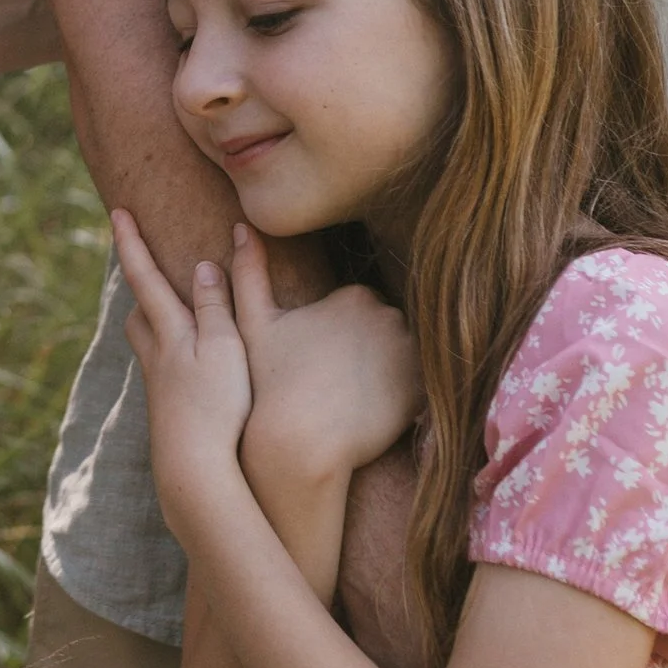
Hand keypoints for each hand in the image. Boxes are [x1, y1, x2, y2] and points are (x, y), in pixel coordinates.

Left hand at [112, 209, 252, 533]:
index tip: (115, 211)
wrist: (194, 471)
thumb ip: (215, 306)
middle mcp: (157, 358)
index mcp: (170, 333)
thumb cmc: (218, 407)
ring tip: (175, 317)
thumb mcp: (226, 348)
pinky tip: (193, 375)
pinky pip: (165, 375)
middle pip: (139, 315)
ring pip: (148, 346)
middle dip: (142, 290)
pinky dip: (173, 361)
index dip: (130, 243)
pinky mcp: (169, 415)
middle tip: (147, 268)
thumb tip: (202, 266)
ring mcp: (160, 390)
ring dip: (155, 326)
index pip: (144, 277)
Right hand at [223, 221, 418, 523]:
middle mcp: (390, 315)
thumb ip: (250, 272)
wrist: (299, 441)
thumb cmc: (270, 382)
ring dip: (390, 374)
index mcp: (355, 295)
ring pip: (404, 359)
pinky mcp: (424, 387)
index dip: (339, 341)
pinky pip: (422, 387)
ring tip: (357, 402)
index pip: (359, 314)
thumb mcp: (253, 323)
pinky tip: (377, 415)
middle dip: (368, 354)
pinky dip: (406, 398)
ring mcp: (411, 352)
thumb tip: (242, 225)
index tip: (321, 365)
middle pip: (385, 334)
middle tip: (337, 387)